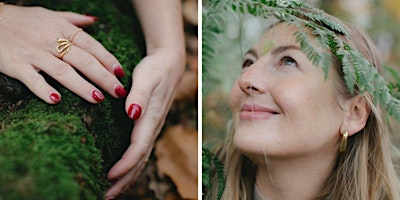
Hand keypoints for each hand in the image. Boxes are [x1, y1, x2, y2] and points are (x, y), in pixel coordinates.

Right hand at [0, 5, 126, 103]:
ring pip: (63, 71)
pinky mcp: (16, 65)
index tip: (121, 73)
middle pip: (83, 61)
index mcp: (62, 29)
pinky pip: (32, 79)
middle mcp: (51, 41)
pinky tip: (56, 101)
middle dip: (103, 77)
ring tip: (98, 99)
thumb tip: (95, 21)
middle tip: (118, 92)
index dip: (108, 60)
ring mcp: (34, 53)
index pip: (92, 46)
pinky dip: (43, 90)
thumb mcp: (50, 14)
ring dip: (82, 86)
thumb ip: (74, 19)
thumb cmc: (23, 19)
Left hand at [105, 48, 184, 197]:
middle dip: (124, 180)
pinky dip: (131, 167)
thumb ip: (140, 95)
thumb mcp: (147, 76)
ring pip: (141, 160)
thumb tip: (132, 114)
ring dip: (127, 178)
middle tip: (105, 196)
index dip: (125, 164)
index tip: (108, 176)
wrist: (170, 62)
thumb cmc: (156, 68)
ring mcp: (152, 129)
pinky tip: (121, 173)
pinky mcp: (148, 127)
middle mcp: (153, 127)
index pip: (138, 148)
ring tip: (111, 192)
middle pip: (140, 161)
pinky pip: (140, 152)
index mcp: (151, 118)